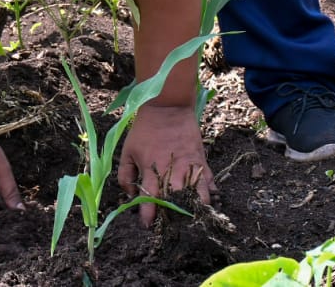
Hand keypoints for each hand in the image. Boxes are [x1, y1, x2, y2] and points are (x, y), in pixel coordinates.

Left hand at [117, 104, 218, 225]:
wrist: (167, 106)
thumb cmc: (144, 129)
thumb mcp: (127, 150)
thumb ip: (125, 175)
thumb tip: (129, 195)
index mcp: (151, 169)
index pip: (150, 198)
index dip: (149, 215)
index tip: (148, 226)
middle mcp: (171, 170)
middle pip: (175, 200)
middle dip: (174, 217)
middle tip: (172, 228)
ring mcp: (188, 165)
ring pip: (196, 194)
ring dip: (195, 209)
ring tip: (193, 221)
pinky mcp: (200, 159)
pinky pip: (208, 181)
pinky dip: (209, 193)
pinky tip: (207, 203)